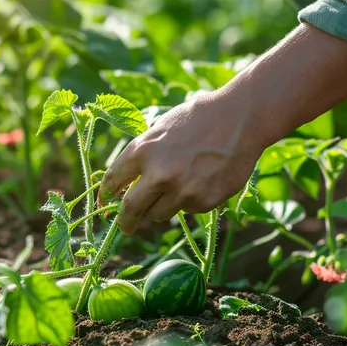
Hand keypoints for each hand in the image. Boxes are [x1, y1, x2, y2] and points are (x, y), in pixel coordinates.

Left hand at [99, 91, 263, 234]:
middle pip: (131, 209)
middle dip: (126, 221)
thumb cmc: (198, 118)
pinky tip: (203, 179)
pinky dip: (190, 200)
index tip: (105, 205)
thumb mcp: (161, 128)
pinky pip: (188, 210)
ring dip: (162, 207)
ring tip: (179, 185)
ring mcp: (182, 190)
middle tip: (127, 227)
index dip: (105, 196)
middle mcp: (159, 174)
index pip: (113, 181)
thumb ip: (143, 155)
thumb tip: (126, 184)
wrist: (240, 118)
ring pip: (159, 214)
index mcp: (142, 150)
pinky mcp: (204, 201)